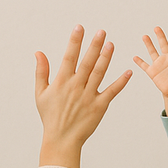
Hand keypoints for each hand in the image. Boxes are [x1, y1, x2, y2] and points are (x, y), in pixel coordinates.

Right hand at [34, 26, 131, 167]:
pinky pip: (111, 92)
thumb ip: (41, 72)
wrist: (61, 139)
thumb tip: (39, 53)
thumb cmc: (50, 116)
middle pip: (87, 62)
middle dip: (94, 45)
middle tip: (102, 32)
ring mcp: (88, 96)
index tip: (80, 27)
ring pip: (99, 73)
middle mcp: (76, 86)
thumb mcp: (40, 93)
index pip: (69, 56)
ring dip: (106, 58)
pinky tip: (128, 72)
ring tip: (111, 44)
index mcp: (62, 82)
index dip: (75, 41)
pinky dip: (121, 82)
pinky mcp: (99, 106)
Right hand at [133, 27, 167, 114]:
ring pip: (152, 52)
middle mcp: (167, 58)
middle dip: (160, 36)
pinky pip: (144, 65)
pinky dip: (139, 62)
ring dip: (149, 44)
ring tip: (145, 36)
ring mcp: (159, 64)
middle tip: (157, 28)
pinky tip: (135, 57)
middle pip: (163, 44)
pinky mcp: (152, 71)